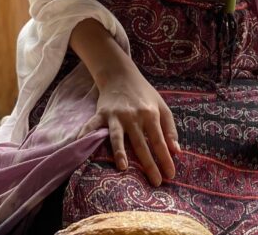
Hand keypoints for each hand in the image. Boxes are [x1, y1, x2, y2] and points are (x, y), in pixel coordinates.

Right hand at [78, 66, 179, 186]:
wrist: (121, 75)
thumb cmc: (144, 94)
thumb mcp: (162, 107)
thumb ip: (170, 129)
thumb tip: (177, 151)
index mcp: (151, 114)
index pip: (159, 141)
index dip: (165, 158)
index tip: (170, 175)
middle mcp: (134, 116)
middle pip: (141, 144)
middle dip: (149, 164)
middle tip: (155, 182)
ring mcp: (116, 115)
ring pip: (118, 136)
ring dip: (120, 152)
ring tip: (123, 167)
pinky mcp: (102, 113)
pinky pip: (92, 126)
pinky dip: (85, 134)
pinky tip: (80, 145)